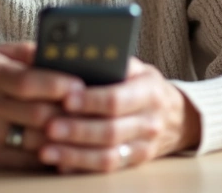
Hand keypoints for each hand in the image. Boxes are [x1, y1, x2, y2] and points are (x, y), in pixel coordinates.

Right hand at [0, 42, 83, 169]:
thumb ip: (28, 53)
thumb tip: (66, 53)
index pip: (25, 81)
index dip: (58, 85)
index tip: (83, 85)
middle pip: (35, 115)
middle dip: (68, 113)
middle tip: (95, 110)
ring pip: (34, 141)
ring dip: (64, 137)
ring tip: (86, 129)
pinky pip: (25, 161)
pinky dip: (49, 155)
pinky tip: (66, 147)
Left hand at [39, 58, 200, 173]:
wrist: (175, 115)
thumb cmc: (140, 84)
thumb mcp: (131, 66)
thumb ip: (104, 60)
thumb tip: (58, 52)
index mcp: (148, 90)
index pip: (117, 98)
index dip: (91, 100)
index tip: (66, 99)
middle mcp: (150, 121)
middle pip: (111, 130)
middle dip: (77, 130)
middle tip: (49, 126)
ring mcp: (144, 146)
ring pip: (109, 156)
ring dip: (74, 154)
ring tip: (46, 150)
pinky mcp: (134, 163)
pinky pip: (107, 170)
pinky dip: (81, 167)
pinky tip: (59, 163)